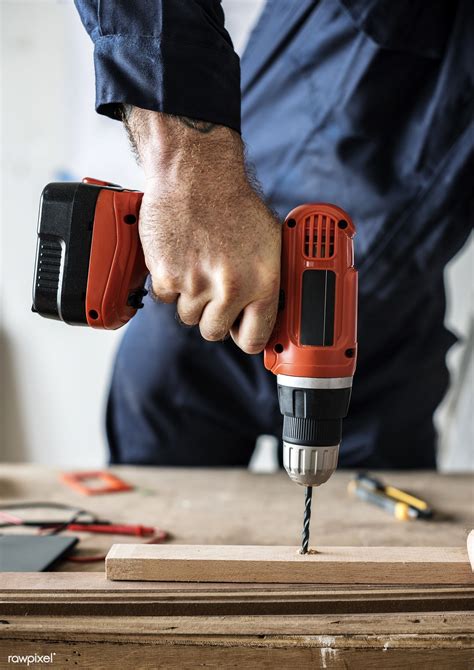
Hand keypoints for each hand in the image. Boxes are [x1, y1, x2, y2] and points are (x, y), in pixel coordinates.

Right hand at [123, 108, 280, 353]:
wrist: (196, 175)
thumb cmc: (235, 205)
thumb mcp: (269, 243)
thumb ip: (268, 282)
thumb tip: (267, 314)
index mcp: (262, 283)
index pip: (254, 338)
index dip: (246, 338)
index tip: (241, 333)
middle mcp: (231, 288)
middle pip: (214, 332)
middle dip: (213, 317)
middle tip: (214, 294)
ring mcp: (196, 284)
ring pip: (188, 316)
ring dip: (191, 299)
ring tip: (198, 266)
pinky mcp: (167, 276)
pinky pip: (166, 298)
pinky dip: (170, 282)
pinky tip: (181, 256)